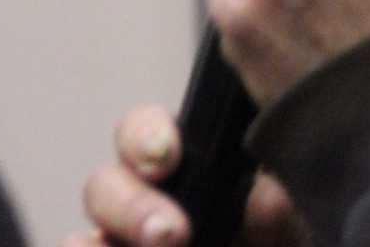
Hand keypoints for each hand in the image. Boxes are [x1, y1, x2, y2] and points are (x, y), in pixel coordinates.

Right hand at [64, 105, 310, 246]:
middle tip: (170, 233)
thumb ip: (278, 215)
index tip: (167, 158)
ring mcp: (118, 241)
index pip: (145, 133)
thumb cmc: (275, 244)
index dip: (147, 138)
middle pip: (105, 185)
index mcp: (186, 169)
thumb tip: (267, 196)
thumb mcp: (287, 232)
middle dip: (132, 206)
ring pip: (81, 238)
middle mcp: (142, 203)